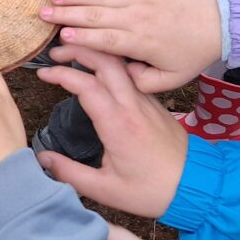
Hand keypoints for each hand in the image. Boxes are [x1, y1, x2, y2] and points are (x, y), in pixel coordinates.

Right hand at [36, 44, 187, 217]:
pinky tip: (98, 70)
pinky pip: (131, 75)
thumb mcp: (105, 190)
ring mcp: (146, 102)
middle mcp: (133, 106)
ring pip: (121, 64)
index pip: (87, 85)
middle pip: (106, 62)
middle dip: (79, 49)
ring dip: (96, 53)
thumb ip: (69, 173)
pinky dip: (110, 64)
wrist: (198, 187)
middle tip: (55, 51)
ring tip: (73, 53)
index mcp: (118, 124)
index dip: (62, 74)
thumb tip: (41, 158)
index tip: (43, 74)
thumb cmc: (152, 191)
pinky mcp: (154, 104)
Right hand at [39, 0, 221, 91]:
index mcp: (140, 42)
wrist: (224, 24)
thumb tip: (116, 75)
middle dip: (66, 12)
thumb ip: (140, 81)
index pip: (102, 40)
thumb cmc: (194, 53)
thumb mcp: (170, 79)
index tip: (59, 35)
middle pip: (95, 14)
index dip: (80, 37)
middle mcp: (137, 17)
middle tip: (42, 11)